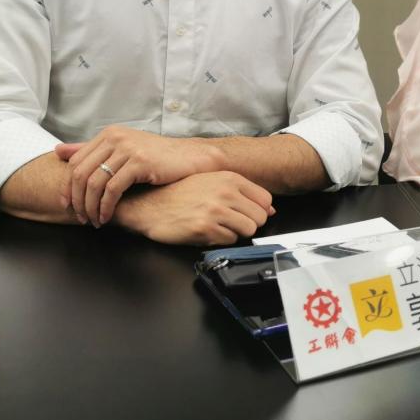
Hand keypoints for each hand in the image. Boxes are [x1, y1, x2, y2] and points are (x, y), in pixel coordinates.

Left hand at [55, 126, 224, 226]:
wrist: (191, 157)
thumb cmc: (158, 157)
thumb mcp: (123, 149)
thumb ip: (90, 149)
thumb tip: (58, 151)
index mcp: (109, 134)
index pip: (76, 162)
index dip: (68, 187)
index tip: (69, 206)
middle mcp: (116, 137)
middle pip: (81, 173)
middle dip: (77, 200)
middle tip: (81, 218)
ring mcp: (128, 149)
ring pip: (95, 183)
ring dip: (90, 207)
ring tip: (94, 221)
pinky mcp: (140, 162)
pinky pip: (113, 189)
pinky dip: (106, 207)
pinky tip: (107, 217)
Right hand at [114, 172, 275, 245]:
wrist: (149, 205)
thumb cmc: (178, 193)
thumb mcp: (212, 183)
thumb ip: (242, 192)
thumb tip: (269, 209)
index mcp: (229, 178)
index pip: (265, 200)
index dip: (258, 211)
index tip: (248, 214)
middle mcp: (225, 192)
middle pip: (260, 218)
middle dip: (248, 224)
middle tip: (230, 222)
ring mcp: (216, 210)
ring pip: (248, 231)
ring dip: (235, 233)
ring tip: (218, 226)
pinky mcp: (205, 228)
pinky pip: (230, 241)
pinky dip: (221, 240)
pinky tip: (207, 231)